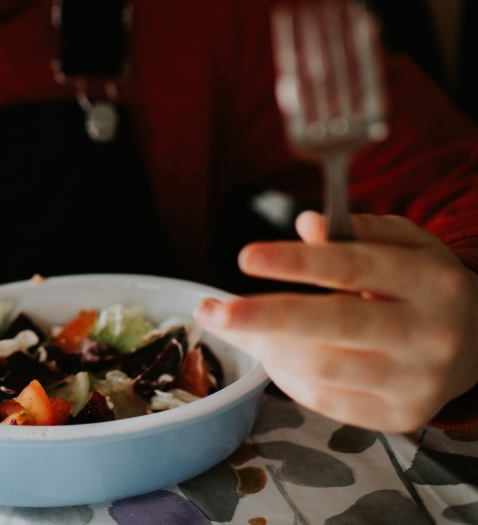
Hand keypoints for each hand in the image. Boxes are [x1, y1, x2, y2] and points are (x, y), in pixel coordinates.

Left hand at [196, 210, 477, 431]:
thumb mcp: (404, 242)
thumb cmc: (422, 282)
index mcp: (430, 282)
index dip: (296, 263)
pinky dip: (286, 374)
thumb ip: (355, 230)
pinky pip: (326, 399)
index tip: (245, 257)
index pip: (354, 268)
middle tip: (210, 309)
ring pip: (322, 368)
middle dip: (263, 319)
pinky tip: (268, 350)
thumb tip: (305, 224)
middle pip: (334, 327)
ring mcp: (417, 382)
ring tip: (227, 324)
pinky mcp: (400, 416)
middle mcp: (430, 335)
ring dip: (262, 346)